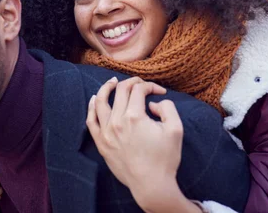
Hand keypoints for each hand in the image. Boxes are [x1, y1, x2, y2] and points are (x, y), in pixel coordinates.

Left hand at [86, 77, 197, 212]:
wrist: (151, 185)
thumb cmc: (165, 158)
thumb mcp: (176, 129)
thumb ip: (167, 108)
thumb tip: (152, 104)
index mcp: (135, 117)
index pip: (139, 89)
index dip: (151, 86)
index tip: (160, 92)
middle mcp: (117, 122)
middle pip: (121, 91)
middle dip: (133, 83)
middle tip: (141, 84)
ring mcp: (106, 133)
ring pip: (101, 101)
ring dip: (107, 88)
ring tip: (112, 81)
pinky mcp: (101, 143)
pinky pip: (91, 120)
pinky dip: (91, 107)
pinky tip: (95, 99)